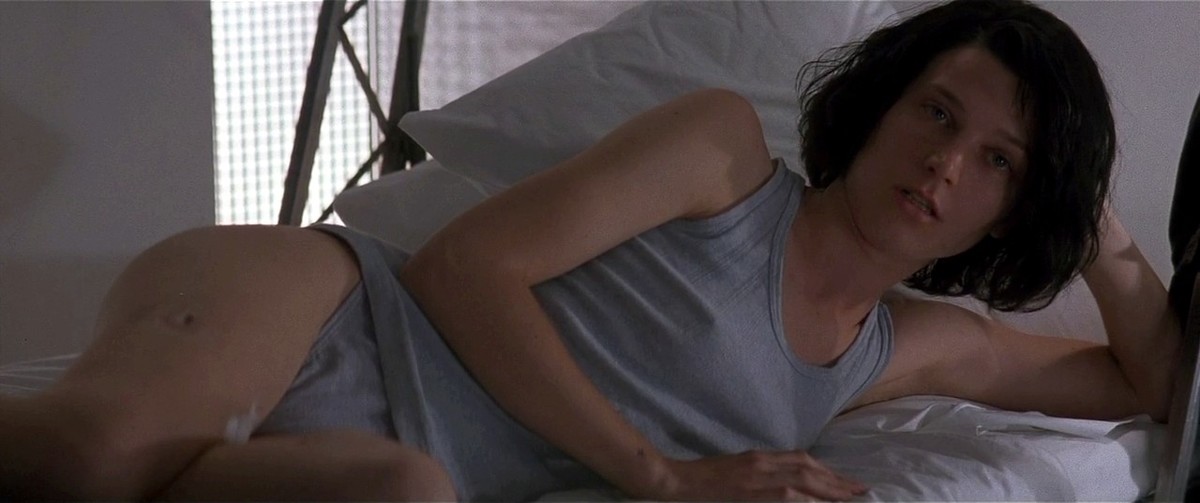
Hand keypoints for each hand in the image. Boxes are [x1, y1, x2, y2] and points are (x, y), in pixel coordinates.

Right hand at [639, 450, 869, 500]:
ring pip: (802, 479)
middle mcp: (762, 462)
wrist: (674, 480)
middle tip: (860, 489)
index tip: (844, 480)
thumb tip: (784, 487)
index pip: (800, 460)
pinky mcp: (749, 490)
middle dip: (836, 480)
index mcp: (758, 457)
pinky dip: (806, 499)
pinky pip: (786, 495)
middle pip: (808, 467)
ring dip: (830, 488)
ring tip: (850, 496)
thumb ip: (758, 476)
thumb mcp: (734, 473)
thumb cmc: (700, 480)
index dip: (826, 469)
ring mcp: (756, 476)